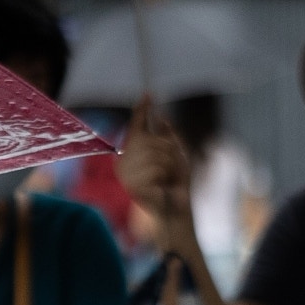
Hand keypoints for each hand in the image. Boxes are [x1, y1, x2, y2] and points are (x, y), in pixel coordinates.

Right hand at [116, 101, 194, 230]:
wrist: (177, 210)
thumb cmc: (176, 185)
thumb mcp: (177, 157)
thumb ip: (169, 138)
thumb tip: (162, 118)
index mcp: (135, 153)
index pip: (137, 127)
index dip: (142, 110)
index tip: (148, 93)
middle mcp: (127, 161)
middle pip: (151, 140)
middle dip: (169, 151)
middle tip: (174, 169)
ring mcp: (128, 174)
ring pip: (155, 154)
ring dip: (170, 167)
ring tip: (169, 180)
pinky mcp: (133, 185)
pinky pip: (155, 169)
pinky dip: (166, 178)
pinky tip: (164, 188)